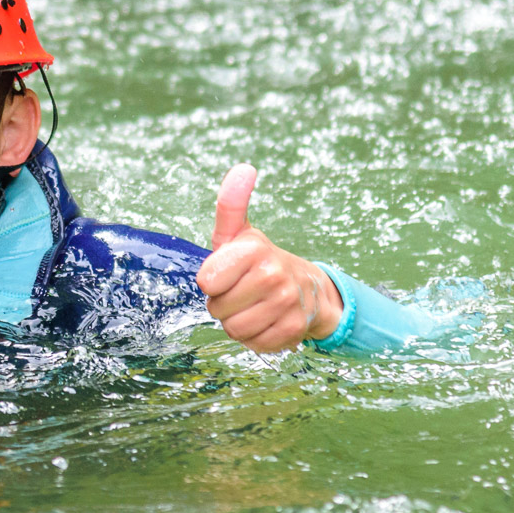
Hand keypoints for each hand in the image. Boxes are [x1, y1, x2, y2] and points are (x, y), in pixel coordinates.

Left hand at [196, 163, 341, 352]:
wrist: (307, 288)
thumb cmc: (259, 261)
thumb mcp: (239, 234)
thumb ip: (231, 203)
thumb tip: (244, 168)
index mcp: (253, 249)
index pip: (206, 282)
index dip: (211, 282)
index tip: (226, 273)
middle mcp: (274, 274)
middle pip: (217, 309)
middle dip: (223, 305)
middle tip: (241, 291)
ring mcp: (287, 303)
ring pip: (234, 330)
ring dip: (238, 322)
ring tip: (253, 305)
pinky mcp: (295, 329)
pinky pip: (254, 344)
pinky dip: (256, 337)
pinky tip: (267, 320)